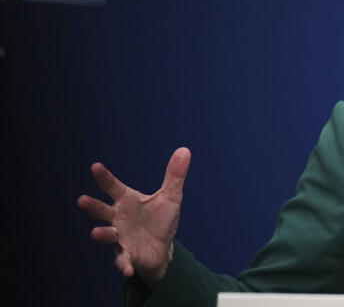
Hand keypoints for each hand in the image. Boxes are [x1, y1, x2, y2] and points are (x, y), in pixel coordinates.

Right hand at [77, 147, 190, 286]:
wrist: (162, 248)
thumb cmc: (160, 220)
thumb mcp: (171, 197)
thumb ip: (175, 176)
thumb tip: (185, 150)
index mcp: (127, 201)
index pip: (113, 187)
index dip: (104, 178)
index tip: (95, 167)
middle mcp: (118, 218)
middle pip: (102, 211)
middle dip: (92, 206)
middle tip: (81, 200)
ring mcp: (121, 238)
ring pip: (107, 235)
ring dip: (102, 234)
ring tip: (96, 233)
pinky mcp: (128, 256)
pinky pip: (123, 261)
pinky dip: (124, 265)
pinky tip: (128, 269)